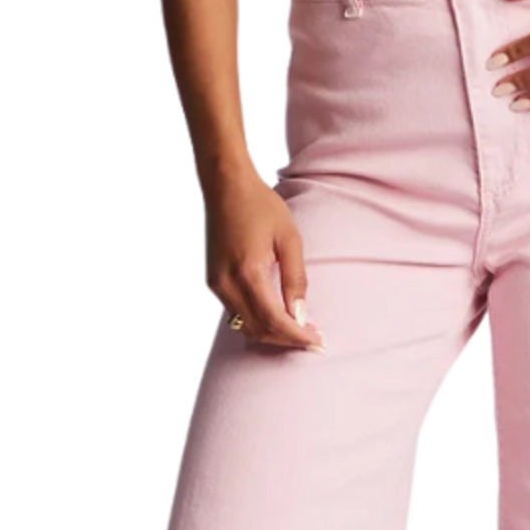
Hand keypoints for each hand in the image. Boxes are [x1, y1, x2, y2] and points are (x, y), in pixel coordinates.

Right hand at [203, 173, 324, 349]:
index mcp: (248, 273)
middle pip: (259, 330)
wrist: (226, 186)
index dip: (297, 336)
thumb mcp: (288, 239)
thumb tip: (301, 315)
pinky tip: (277, 315)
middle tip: (313, 339)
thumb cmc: (261, 206)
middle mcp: (226, 285)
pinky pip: (235, 313)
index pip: (274, 321)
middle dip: (287, 339)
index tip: (317, 342)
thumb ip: (294, 280)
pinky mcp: (212, 283)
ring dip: (272, 332)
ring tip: (299, 329)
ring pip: (245, 325)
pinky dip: (257, 320)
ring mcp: (215, 286)